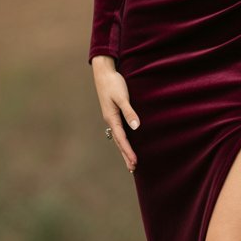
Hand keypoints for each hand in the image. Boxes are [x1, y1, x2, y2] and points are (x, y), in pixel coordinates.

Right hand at [91, 55, 140, 172]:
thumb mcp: (122, 97)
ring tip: (129, 162)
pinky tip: (126, 143)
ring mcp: (111, 117)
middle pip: (118, 142)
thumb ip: (129, 112)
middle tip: (133, 168)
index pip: (121, 139)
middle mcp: (110, 120)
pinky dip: (123, 140)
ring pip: (118, 138)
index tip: (134, 162)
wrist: (104, 73)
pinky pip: (119, 131)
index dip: (128, 151)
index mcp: (111, 118)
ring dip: (124, 149)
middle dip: (125, 155)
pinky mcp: (113, 113)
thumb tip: (136, 127)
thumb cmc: (114, 84)